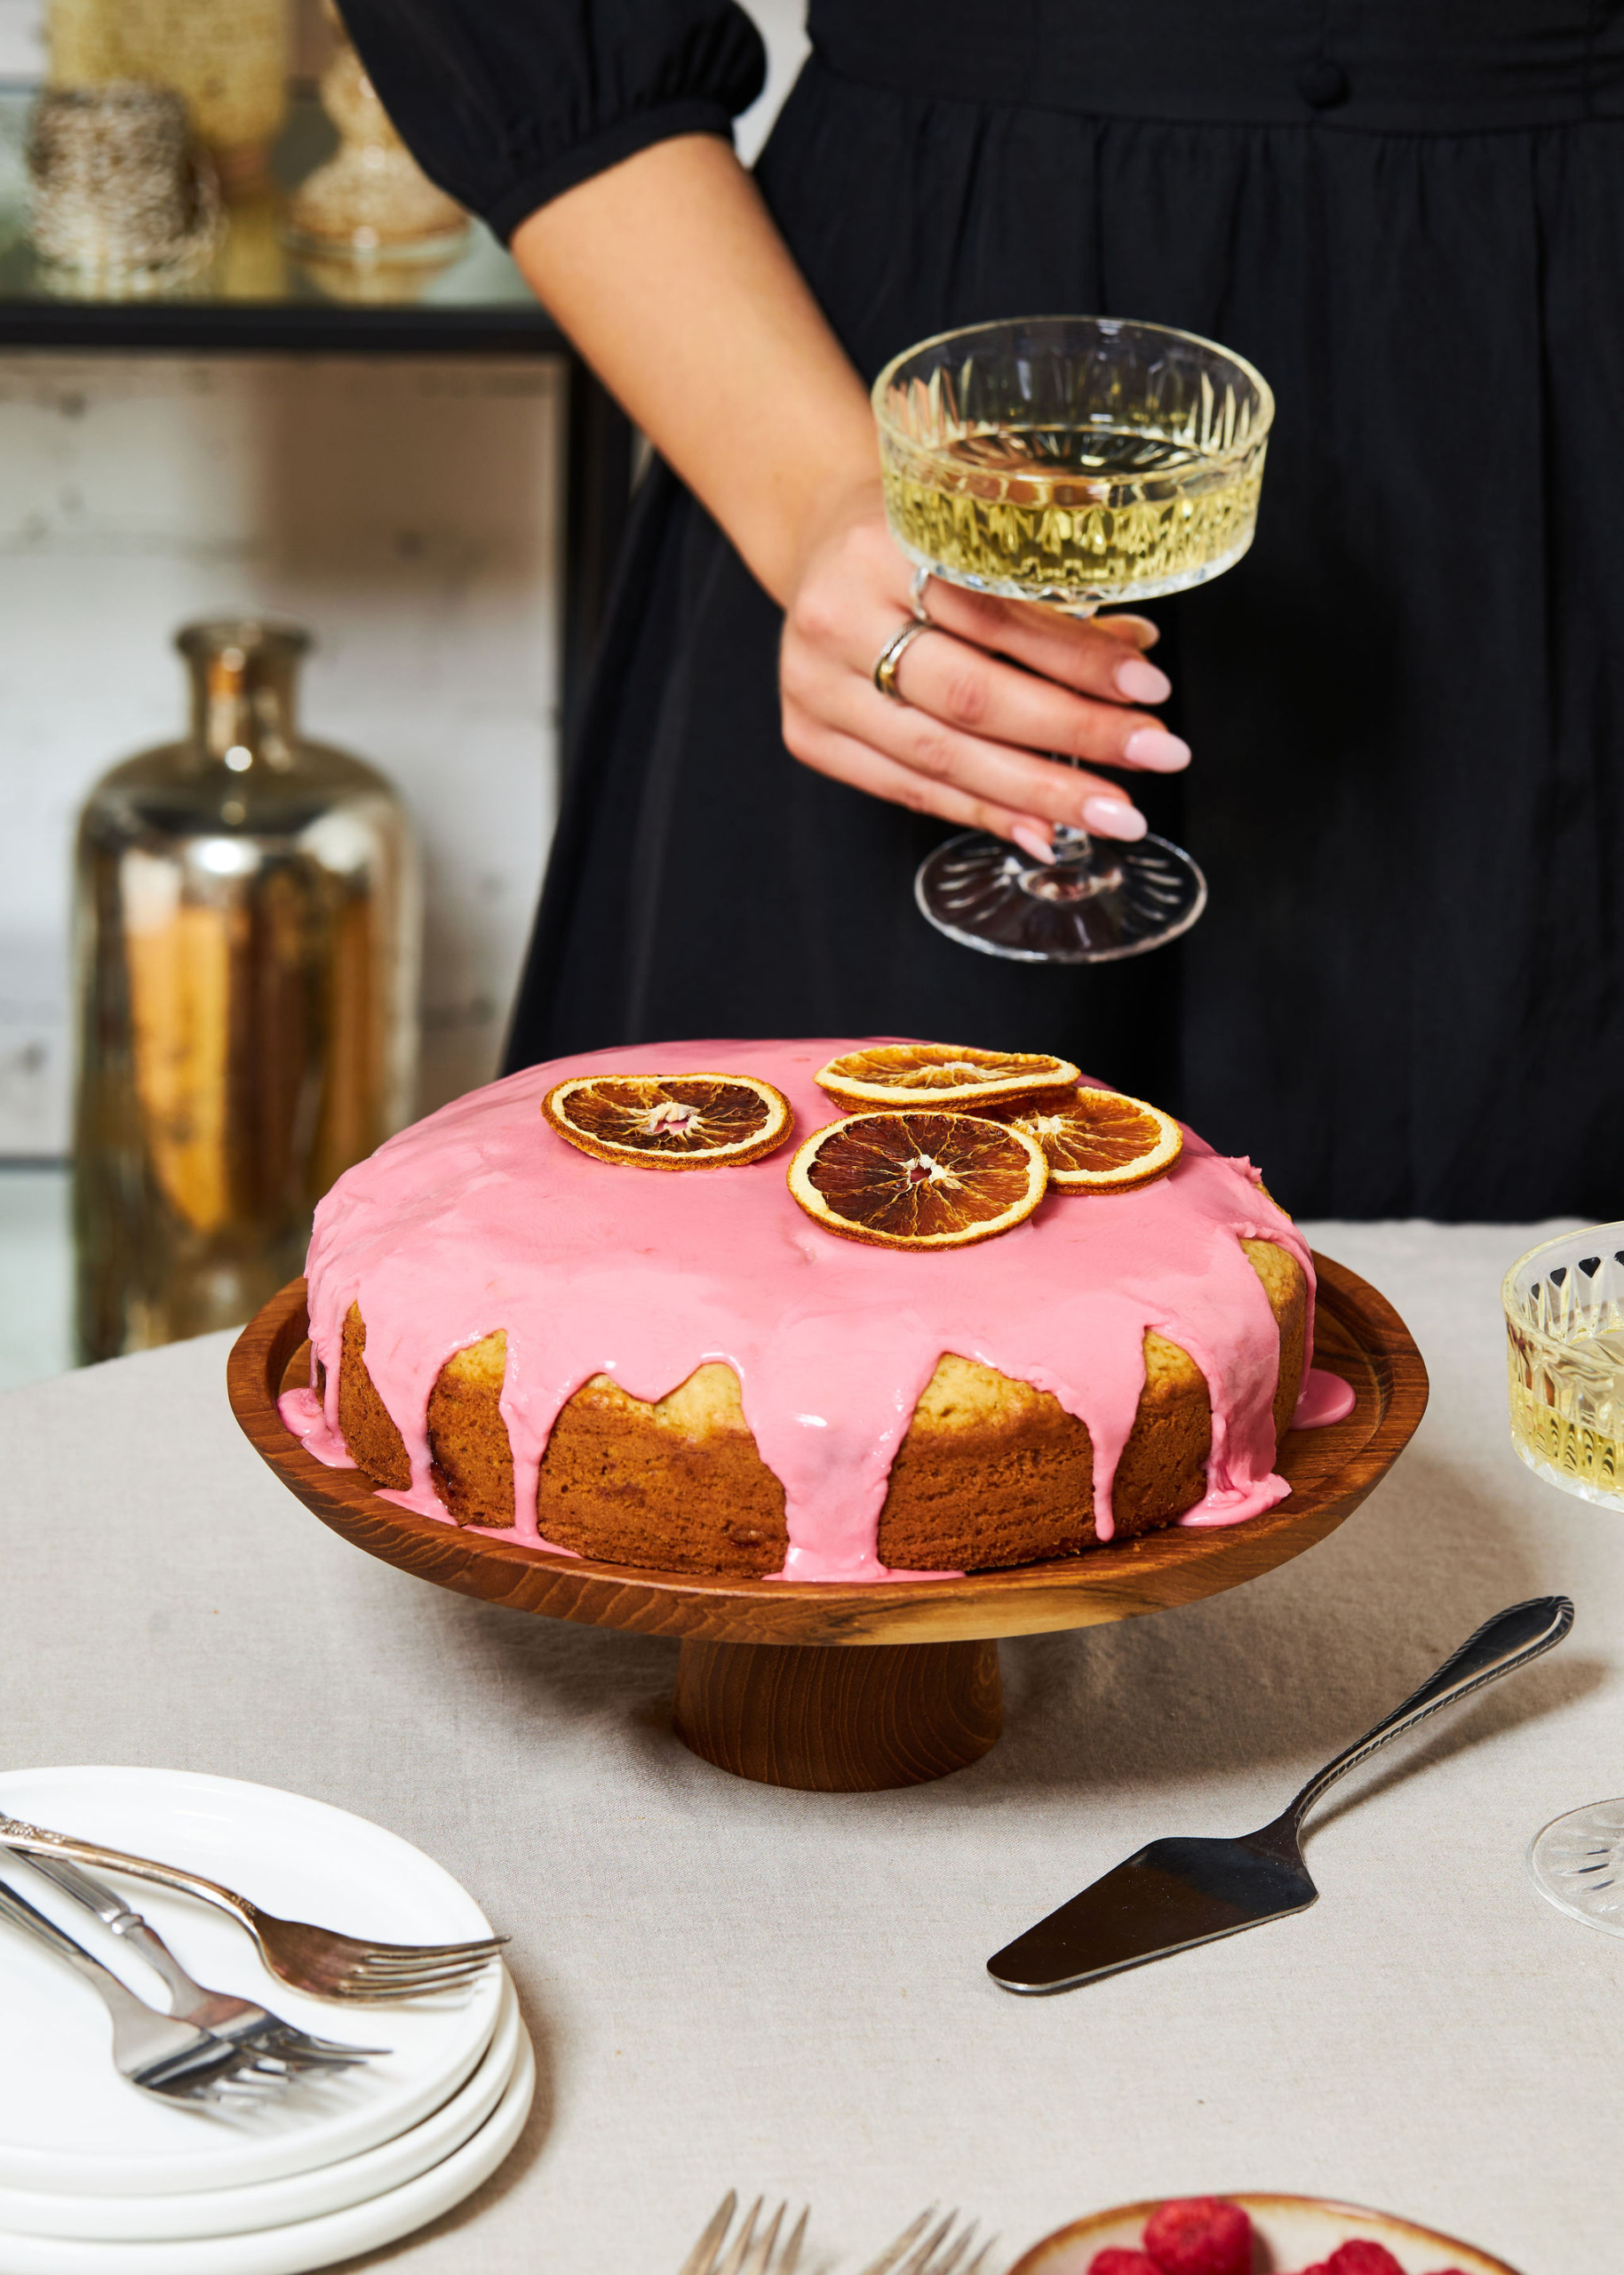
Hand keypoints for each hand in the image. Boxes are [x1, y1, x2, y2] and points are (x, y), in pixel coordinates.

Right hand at [779, 482, 1190, 852]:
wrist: (819, 543)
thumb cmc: (914, 536)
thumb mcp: (976, 534)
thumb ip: (1049, 589)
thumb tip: (1138, 651)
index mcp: (880, 544)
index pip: (996, 615)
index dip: (1077, 658)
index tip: (1150, 689)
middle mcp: (837, 616)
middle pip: (969, 696)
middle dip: (1073, 734)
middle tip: (1153, 758)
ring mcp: (814, 683)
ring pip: (942, 756)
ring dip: (1038, 792)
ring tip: (1111, 812)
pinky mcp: (809, 734)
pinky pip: (908, 788)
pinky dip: (982, 812)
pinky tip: (1041, 830)